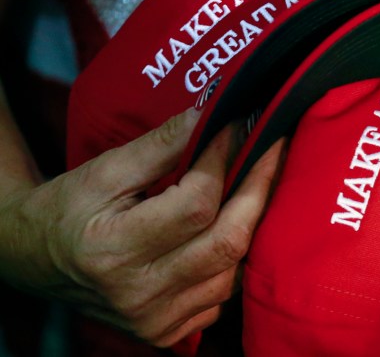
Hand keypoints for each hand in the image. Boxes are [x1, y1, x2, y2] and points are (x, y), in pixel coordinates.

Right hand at [0, 108, 283, 346]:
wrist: (36, 260)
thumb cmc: (69, 209)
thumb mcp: (105, 170)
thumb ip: (160, 145)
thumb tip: (212, 114)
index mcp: (114, 250)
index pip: (195, 203)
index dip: (223, 160)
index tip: (239, 125)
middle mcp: (139, 294)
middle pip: (227, 241)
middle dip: (260, 188)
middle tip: (274, 148)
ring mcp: (156, 320)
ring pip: (233, 270)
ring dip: (252, 223)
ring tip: (258, 182)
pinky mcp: (168, 333)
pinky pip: (222, 294)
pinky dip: (235, 258)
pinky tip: (234, 225)